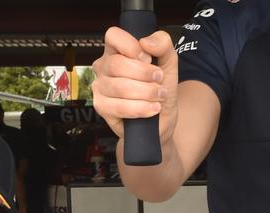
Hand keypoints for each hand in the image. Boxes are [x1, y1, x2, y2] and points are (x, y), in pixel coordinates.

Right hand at [90, 27, 179, 143]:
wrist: (161, 120)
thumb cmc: (160, 89)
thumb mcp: (169, 63)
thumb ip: (163, 44)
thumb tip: (146, 43)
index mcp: (116, 51)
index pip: (113, 36)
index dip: (131, 46)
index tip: (148, 58)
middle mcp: (104, 67)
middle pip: (117, 64)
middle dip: (144, 74)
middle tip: (159, 81)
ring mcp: (100, 87)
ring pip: (120, 87)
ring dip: (146, 93)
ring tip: (158, 97)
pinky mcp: (101, 107)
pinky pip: (119, 107)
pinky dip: (140, 109)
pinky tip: (152, 109)